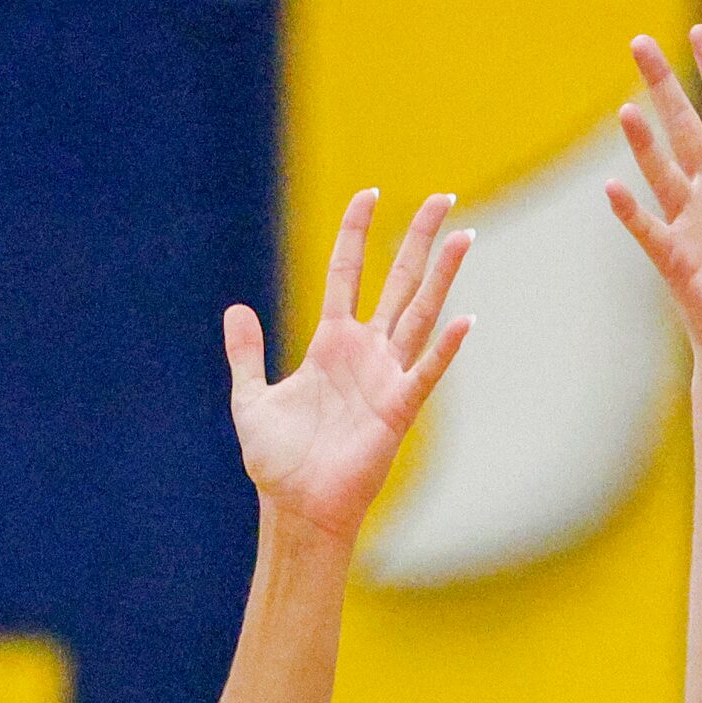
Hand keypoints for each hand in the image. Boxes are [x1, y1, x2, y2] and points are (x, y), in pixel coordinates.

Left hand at [224, 189, 474, 544]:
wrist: (296, 509)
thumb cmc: (279, 462)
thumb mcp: (251, 399)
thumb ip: (247, 353)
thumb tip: (236, 308)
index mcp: (332, 343)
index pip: (348, 272)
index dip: (357, 232)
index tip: (369, 193)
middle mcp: (365, 353)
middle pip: (398, 281)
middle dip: (418, 238)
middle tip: (442, 197)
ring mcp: (386, 378)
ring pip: (421, 314)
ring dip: (442, 276)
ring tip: (463, 236)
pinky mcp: (398, 410)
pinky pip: (426, 372)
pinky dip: (446, 348)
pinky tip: (465, 320)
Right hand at [610, 27, 701, 389]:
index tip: (699, 34)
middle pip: (686, 129)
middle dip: (664, 86)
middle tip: (640, 42)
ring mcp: (693, 227)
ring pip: (664, 172)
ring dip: (645, 142)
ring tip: (628, 106)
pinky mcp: (678, 263)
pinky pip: (650, 230)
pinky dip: (631, 211)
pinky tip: (611, 186)